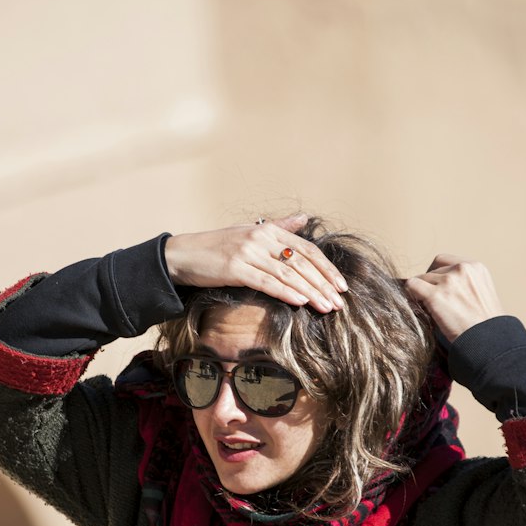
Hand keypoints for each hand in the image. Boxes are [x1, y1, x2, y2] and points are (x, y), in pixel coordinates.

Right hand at [164, 214, 348, 312]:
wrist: (183, 254)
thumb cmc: (217, 246)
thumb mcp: (250, 232)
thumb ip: (280, 226)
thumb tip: (304, 218)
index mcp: (269, 230)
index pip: (307, 249)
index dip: (327, 268)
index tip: (342, 286)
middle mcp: (261, 238)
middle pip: (301, 263)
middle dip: (323, 285)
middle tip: (339, 303)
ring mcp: (248, 252)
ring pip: (288, 274)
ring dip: (310, 292)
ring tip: (326, 307)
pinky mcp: (235, 268)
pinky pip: (266, 282)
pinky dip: (286, 292)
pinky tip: (300, 302)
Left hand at [404, 255, 504, 342]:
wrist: (488, 341)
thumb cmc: (483, 324)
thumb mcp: (480, 293)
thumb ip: (462, 283)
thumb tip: (433, 283)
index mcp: (475, 267)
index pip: (443, 261)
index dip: (436, 275)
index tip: (438, 289)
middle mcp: (462, 269)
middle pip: (431, 270)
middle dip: (429, 286)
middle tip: (434, 303)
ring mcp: (448, 281)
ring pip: (420, 278)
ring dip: (422, 293)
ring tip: (431, 309)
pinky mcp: (435, 295)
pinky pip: (411, 286)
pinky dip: (411, 295)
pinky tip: (419, 307)